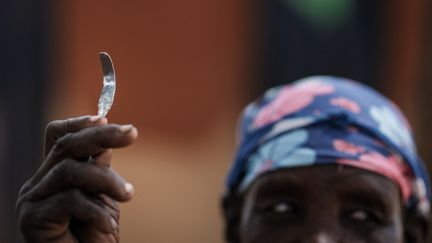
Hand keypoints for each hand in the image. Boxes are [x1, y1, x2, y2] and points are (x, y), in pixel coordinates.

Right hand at [16, 116, 137, 242]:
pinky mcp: (32, 218)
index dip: (80, 123)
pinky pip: (69, 200)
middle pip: (66, 145)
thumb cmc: (94, 235)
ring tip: (128, 194)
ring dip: (106, 180)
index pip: (59, 136)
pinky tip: (108, 224)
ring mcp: (33, 199)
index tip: (107, 118)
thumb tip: (108, 142)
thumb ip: (99, 171)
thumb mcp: (103, 198)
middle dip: (102, 135)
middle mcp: (39, 182)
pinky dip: (95, 210)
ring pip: (70, 170)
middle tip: (132, 133)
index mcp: (55, 173)